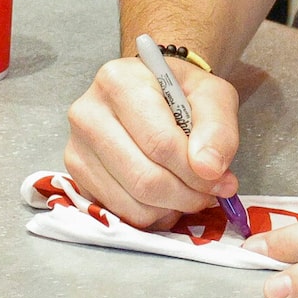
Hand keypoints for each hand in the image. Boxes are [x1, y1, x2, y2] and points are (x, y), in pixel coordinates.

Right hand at [62, 50, 239, 227]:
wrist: (152, 94)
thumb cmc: (180, 93)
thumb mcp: (213, 95)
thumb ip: (217, 128)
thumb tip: (208, 169)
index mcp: (118, 82)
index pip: (160, 143)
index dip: (196, 172)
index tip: (222, 180)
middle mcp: (87, 113)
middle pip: (144, 179)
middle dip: (187, 195)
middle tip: (209, 193)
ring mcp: (76, 146)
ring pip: (133, 203)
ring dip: (171, 208)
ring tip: (186, 189)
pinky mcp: (76, 175)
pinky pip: (120, 214)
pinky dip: (151, 214)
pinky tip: (162, 194)